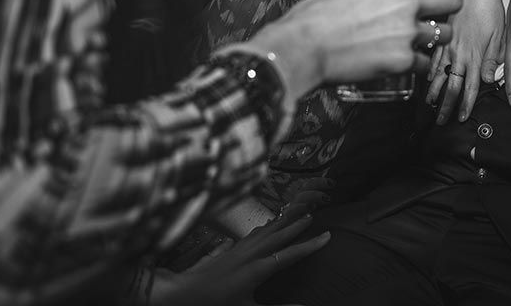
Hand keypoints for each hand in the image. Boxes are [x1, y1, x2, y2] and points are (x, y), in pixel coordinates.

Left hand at [147, 207, 329, 305]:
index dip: (309, 246)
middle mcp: (249, 255)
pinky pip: (252, 234)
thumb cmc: (216, 304)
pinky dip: (264, 228)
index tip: (326, 236)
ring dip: (281, 223)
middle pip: (278, 236)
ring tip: (294, 214)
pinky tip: (265, 226)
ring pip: (265, 231)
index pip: (289, 254)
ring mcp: (237, 250)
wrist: (183, 296)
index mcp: (257, 269)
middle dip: (296, 226)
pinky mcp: (228, 251)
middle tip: (313, 216)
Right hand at [254, 0, 458, 98]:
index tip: (415, 10)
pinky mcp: (404, 61)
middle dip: (445, 14)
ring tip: (419, 49)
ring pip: (444, 36)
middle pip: (451, 4)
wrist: (304, 47)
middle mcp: (408, 4)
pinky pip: (426, 65)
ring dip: (434, 43)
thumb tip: (358, 4)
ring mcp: (409, 34)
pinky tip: (407, 69)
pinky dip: (419, 68)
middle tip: (435, 25)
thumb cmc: (314, 20)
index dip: (422, 0)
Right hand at [427, 0, 504, 123]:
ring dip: (434, 92)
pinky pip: (433, 58)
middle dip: (446, 106)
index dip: (466, 105)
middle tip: (442, 120)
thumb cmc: (490, 9)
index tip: (462, 118)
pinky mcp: (441, 36)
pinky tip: (428, 78)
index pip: (470, 87)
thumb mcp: (499, 35)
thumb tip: (489, 80)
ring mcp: (447, 46)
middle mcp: (458, 54)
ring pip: (438, 74)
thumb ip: (493, 59)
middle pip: (451, 86)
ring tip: (430, 104)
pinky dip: (429, 71)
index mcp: (475, 56)